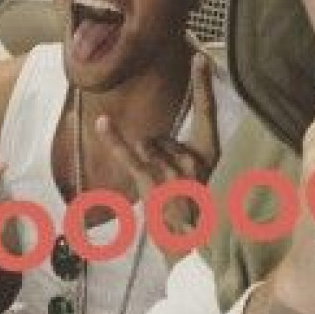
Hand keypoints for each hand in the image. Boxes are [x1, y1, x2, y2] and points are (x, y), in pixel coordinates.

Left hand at [96, 53, 218, 262]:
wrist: (197, 258)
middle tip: (173, 189)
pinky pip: (131, 158)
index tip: (199, 55)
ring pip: (150, 146)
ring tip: (163, 196)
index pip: (208, 112)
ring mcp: (174, 172)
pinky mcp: (153, 184)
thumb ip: (188, 158)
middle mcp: (197, 161)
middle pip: (164, 136)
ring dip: (149, 166)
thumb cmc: (200, 220)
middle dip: (160, 155)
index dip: (202, 85)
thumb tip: (153, 141)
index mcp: (213, 158)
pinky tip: (101, 123)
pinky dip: (114, 141)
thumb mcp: (205, 184)